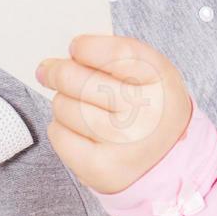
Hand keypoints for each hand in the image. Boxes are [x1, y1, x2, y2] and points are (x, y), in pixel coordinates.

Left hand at [36, 34, 192, 194]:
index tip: (75, 47)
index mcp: (160, 81)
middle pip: (79, 80)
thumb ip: (115, 56)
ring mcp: (122, 144)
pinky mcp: (100, 168)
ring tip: (76, 105)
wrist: (168, 160)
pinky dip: (61, 128)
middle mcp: (144, 113)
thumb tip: (68, 53)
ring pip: (64, 107)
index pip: (117, 53)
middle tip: (47, 70)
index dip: (88, 47)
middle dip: (56, 71)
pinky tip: (77, 128)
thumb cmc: (151, 107)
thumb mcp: (150, 73)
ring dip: (63, 102)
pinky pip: (59, 135)